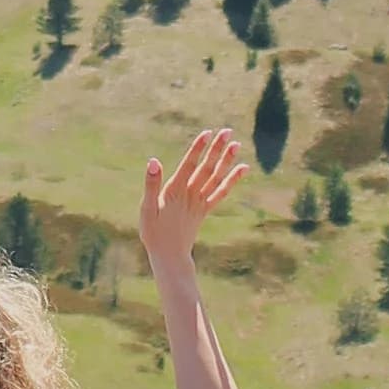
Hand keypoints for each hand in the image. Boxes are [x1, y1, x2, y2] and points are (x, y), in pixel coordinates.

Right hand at [136, 127, 244, 283]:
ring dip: (227, 161)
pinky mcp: (205, 210)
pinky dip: (232, 180)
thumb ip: (151, 184)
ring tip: (236, 145)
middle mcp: (191, 195)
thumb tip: (153, 161)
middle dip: (216, 149)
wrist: (169, 256)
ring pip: (216, 178)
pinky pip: (221, 193)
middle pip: (206, 168)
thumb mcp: (146, 209)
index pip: (189, 165)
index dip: (198, 148)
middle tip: (227, 132)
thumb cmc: (153, 233)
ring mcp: (200, 203)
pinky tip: (242, 169)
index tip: (207, 133)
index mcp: (175, 191)